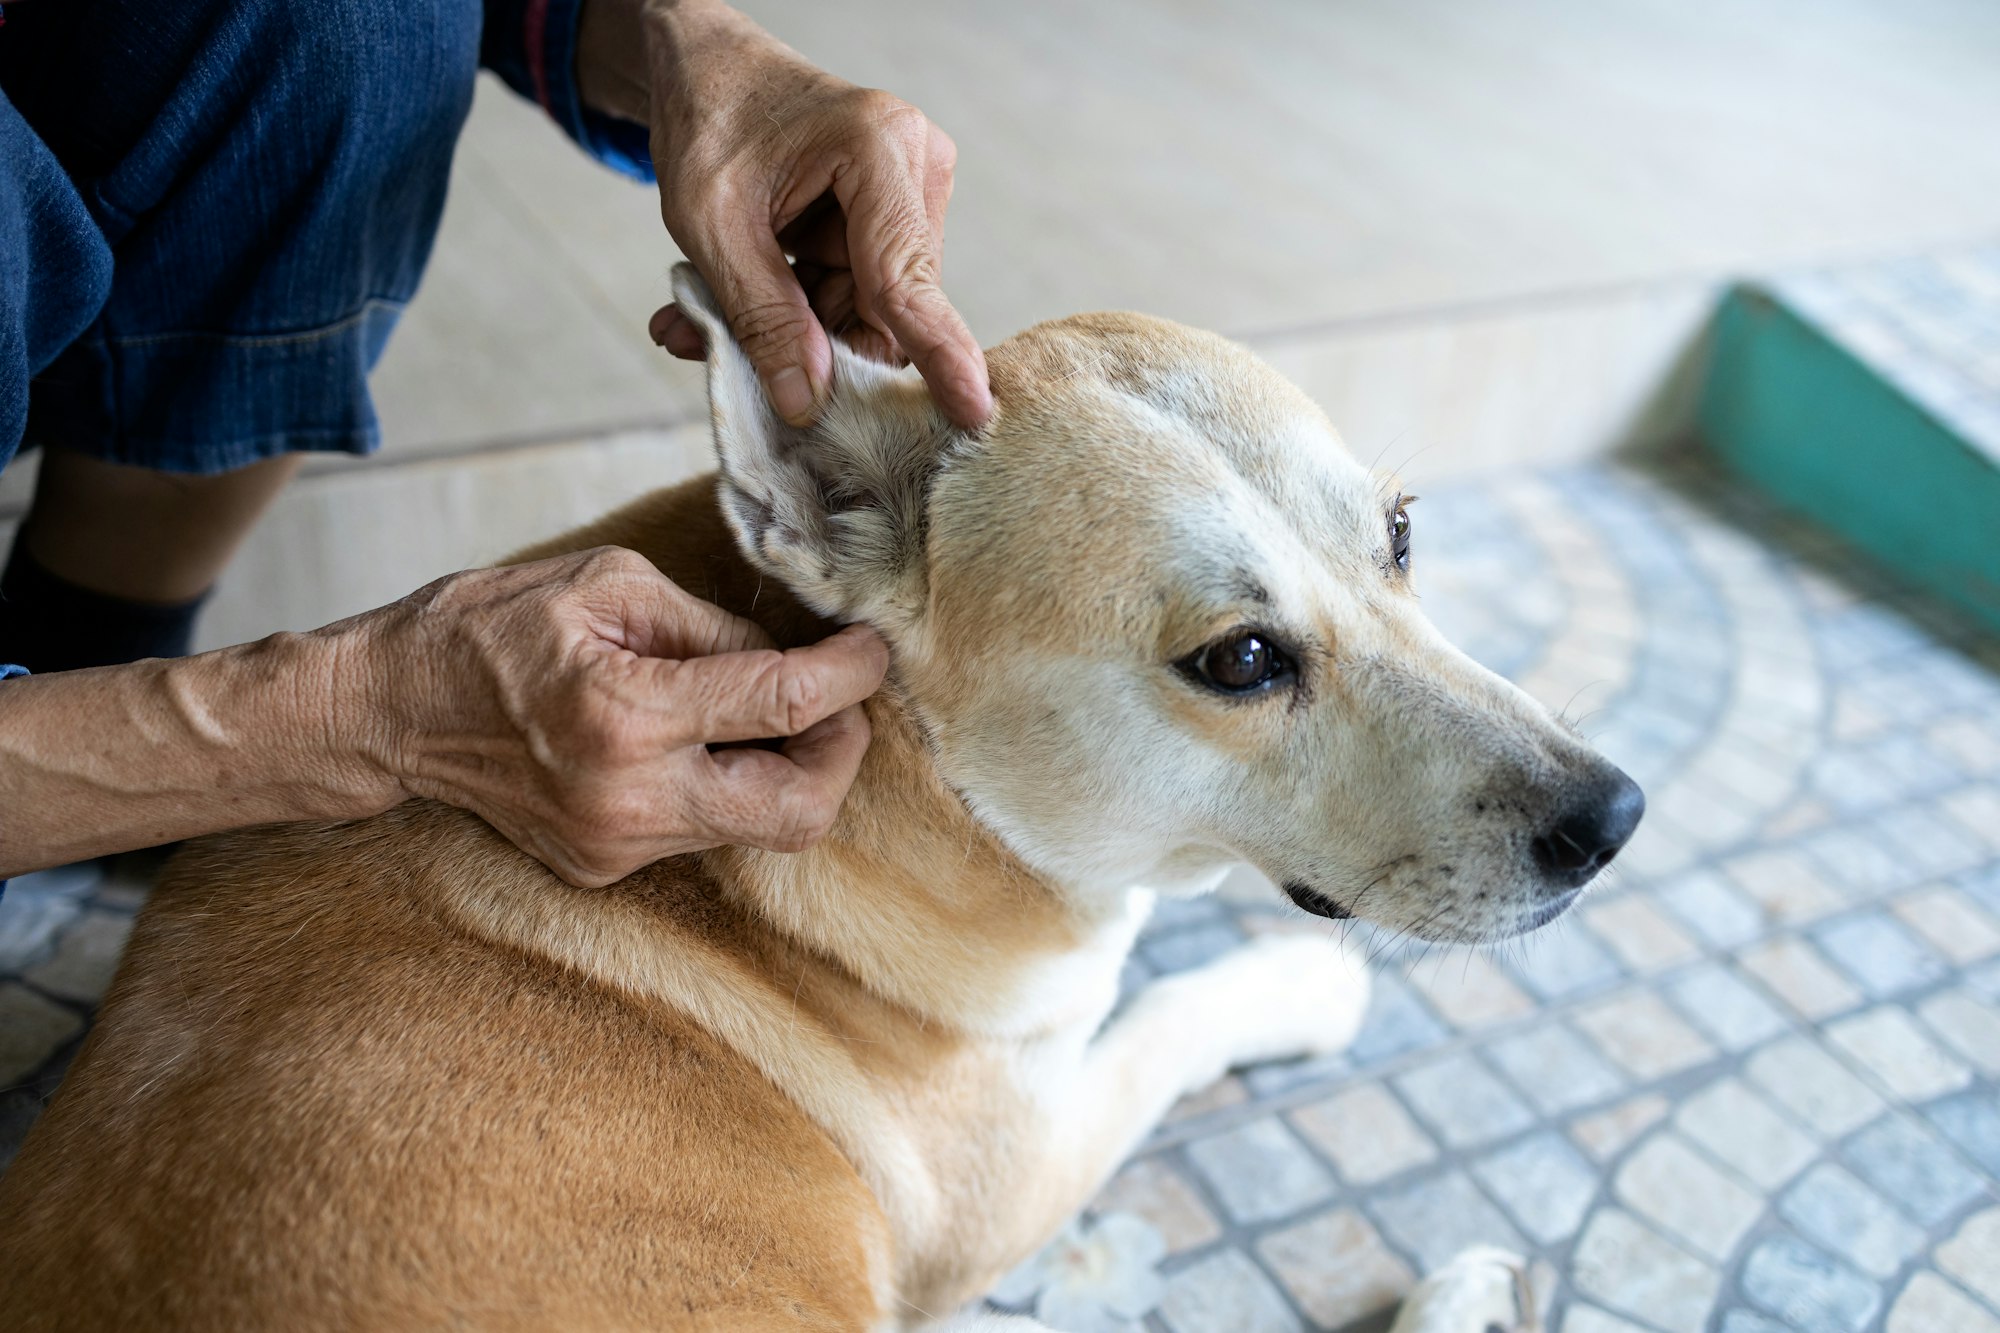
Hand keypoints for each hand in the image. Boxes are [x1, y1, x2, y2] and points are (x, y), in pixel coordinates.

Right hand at [346, 547, 887, 886]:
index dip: (852, 676)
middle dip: (841, 755)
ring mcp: (615, 846)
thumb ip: (711, 625)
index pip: (786, 706)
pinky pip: (701, 830)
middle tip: (835, 702)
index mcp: (629, 713)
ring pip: (755, 828)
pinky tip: (695, 741)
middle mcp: (629, 798)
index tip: (875, 649)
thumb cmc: (490, 628)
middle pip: (800, 813)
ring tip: (761, 710)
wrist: (391, 710)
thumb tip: (791, 656)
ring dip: (784, 770)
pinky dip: (723, 785)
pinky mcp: (602, 867)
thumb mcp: (608, 586)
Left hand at [578, 0, 990, 429]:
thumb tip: (806, 403)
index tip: (971, 413)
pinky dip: (798, 310)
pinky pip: (858, 295)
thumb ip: (760, 314)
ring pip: (870, 310)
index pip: (907, 276)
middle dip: (815, 343)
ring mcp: (911, 194)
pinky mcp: (894, 219)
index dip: (935, 352)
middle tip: (725, 353)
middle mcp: (915, 168)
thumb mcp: (710, 225)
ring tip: (705, 320)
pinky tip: (737, 302)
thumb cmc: (708, 121)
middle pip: (887, 306)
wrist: (709, 70)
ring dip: (794, 329)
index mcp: (876, 147)